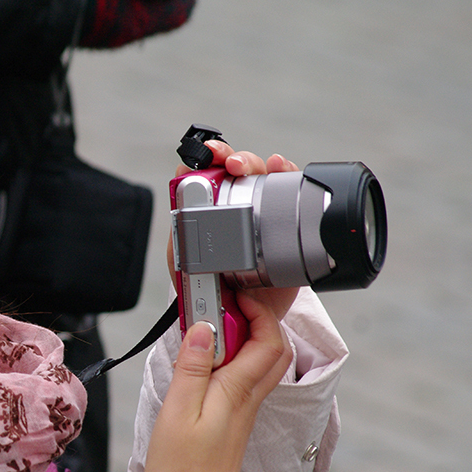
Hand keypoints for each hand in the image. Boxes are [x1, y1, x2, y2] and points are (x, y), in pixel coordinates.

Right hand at [143, 293, 292, 471]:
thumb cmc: (182, 468)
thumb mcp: (178, 411)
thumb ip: (192, 367)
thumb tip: (203, 329)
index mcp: (238, 392)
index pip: (268, 340)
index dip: (257, 312)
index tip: (230, 297)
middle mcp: (248, 400)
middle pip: (272, 350)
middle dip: (255, 319)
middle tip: (220, 308)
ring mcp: (244, 413)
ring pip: (260, 365)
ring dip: (243, 340)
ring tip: (208, 331)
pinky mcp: (234, 423)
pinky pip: (244, 381)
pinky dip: (232, 361)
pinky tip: (204, 364)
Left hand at [170, 139, 301, 320]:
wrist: (240, 317)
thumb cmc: (208, 284)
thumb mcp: (182, 255)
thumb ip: (179, 224)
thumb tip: (180, 187)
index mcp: (210, 208)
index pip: (211, 171)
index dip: (212, 156)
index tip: (209, 154)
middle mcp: (237, 205)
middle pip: (241, 169)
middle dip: (237, 158)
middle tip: (232, 165)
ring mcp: (262, 214)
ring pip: (266, 176)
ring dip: (263, 164)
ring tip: (262, 165)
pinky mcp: (285, 227)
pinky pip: (291, 195)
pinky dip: (287, 175)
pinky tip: (281, 169)